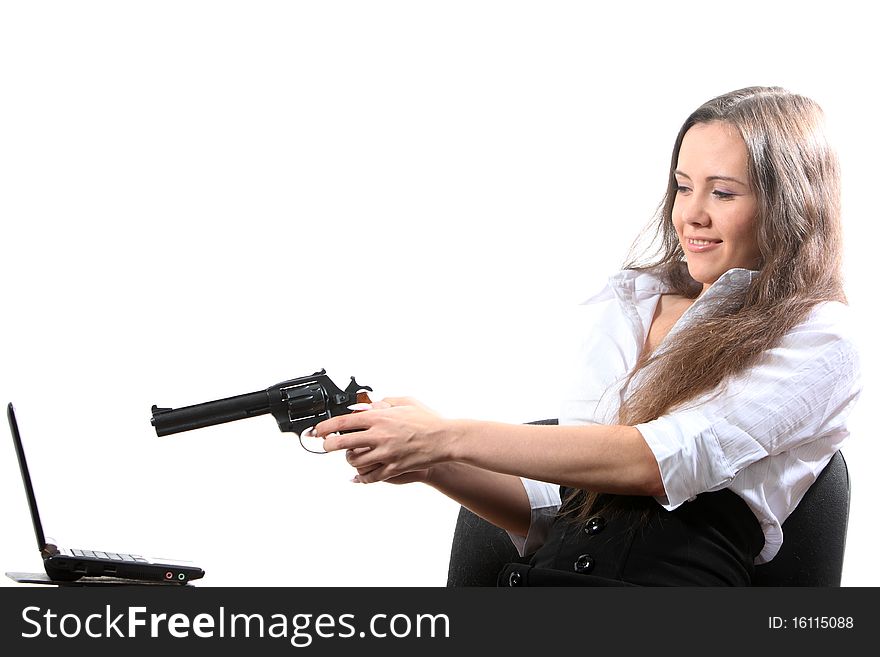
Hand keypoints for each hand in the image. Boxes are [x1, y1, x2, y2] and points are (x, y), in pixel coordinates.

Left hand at [315, 397, 453, 483]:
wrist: (445, 438)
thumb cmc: (427, 419)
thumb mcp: (405, 402)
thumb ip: (383, 403)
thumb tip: (366, 407)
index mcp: (380, 417)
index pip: (344, 421)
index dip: (326, 426)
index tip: (318, 430)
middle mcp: (379, 435)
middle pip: (342, 442)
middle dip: (328, 445)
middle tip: (325, 446)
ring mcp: (386, 453)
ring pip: (355, 461)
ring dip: (348, 460)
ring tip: (350, 457)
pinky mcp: (394, 468)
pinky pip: (371, 476)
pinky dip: (362, 478)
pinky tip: (357, 477)